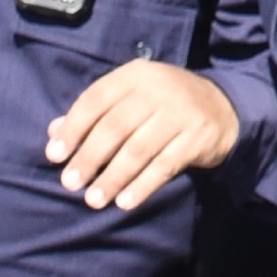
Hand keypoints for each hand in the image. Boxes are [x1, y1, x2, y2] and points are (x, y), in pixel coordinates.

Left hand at [46, 60, 243, 211]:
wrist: (222, 107)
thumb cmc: (162, 104)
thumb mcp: (131, 98)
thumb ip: (94, 113)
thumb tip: (53, 133)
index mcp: (135, 75)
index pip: (96, 99)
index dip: (73, 128)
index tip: (55, 156)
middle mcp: (158, 89)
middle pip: (115, 127)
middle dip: (89, 158)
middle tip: (70, 184)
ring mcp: (181, 113)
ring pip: (138, 149)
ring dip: (113, 177)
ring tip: (94, 199)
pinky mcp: (197, 137)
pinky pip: (165, 165)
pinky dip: (143, 185)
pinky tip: (125, 201)